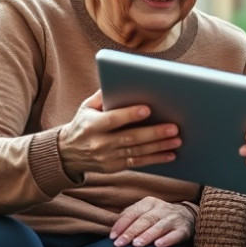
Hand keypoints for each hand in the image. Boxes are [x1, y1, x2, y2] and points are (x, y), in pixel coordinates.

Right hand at [57, 90, 180, 178]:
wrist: (67, 153)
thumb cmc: (83, 123)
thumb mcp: (86, 107)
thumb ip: (102, 95)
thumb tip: (119, 79)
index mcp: (92, 125)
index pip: (113, 119)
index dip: (130, 115)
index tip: (148, 109)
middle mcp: (99, 143)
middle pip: (130, 138)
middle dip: (154, 133)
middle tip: (174, 127)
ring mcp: (107, 157)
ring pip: (137, 151)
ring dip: (159, 146)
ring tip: (177, 140)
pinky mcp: (114, 167)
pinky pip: (137, 163)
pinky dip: (155, 159)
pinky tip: (170, 155)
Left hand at [109, 196, 194, 246]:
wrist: (187, 216)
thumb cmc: (159, 216)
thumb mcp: (146, 211)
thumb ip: (131, 216)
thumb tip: (115, 228)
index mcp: (150, 202)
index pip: (133, 212)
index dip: (122, 224)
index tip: (113, 236)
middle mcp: (162, 208)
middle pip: (144, 220)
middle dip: (131, 232)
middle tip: (120, 243)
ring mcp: (173, 218)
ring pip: (159, 226)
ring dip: (147, 235)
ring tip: (136, 244)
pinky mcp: (183, 229)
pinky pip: (175, 234)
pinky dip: (167, 240)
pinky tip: (158, 245)